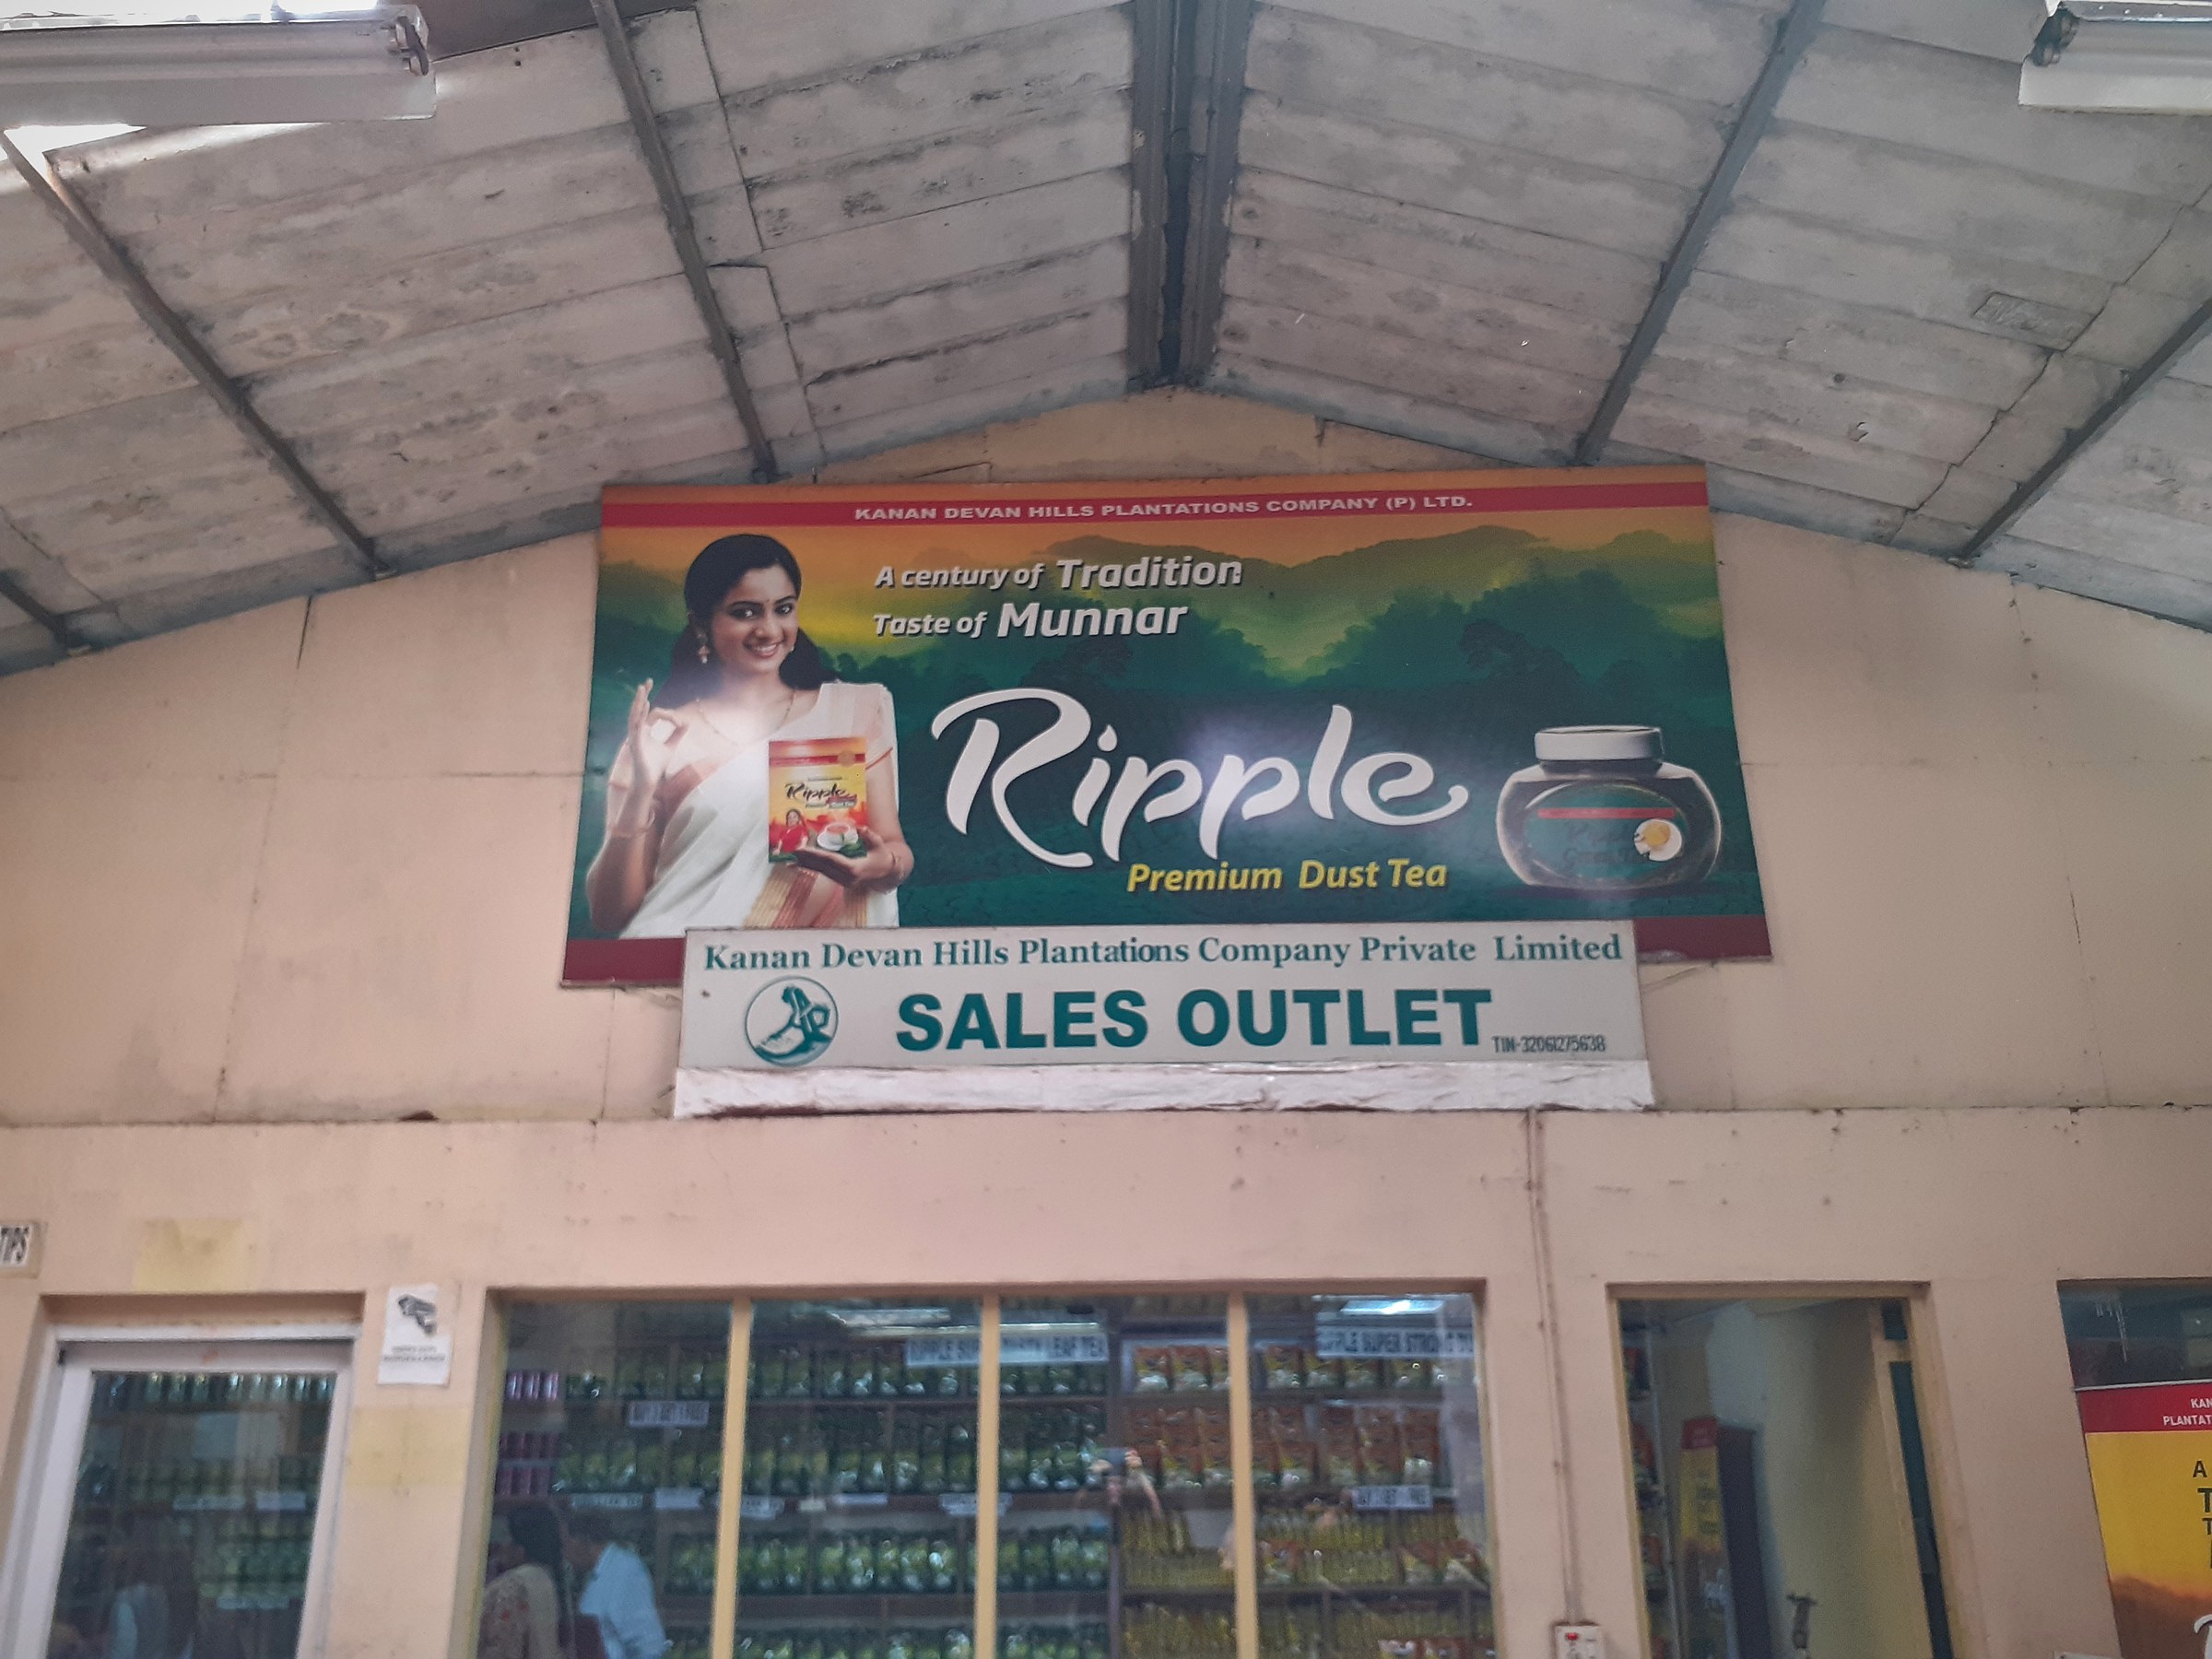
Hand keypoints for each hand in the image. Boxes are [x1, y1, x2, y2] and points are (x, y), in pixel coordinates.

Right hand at [606, 681, 678, 833]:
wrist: (650, 780)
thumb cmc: (656, 765)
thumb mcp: (671, 746)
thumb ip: (677, 734)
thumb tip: (687, 723)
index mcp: (645, 730)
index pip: (654, 714)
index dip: (669, 715)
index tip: (680, 722)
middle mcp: (638, 731)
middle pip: (639, 709)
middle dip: (643, 695)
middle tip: (647, 682)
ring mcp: (634, 736)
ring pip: (635, 715)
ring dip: (638, 702)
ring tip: (642, 689)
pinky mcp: (635, 743)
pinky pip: (636, 726)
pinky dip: (640, 716)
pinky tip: (643, 706)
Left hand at [790, 826, 904, 888]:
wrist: (887, 874)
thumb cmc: (882, 857)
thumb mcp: (879, 845)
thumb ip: (869, 836)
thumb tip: (859, 828)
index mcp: (855, 869)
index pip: (832, 860)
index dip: (816, 855)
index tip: (803, 850)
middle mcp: (847, 878)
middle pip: (823, 867)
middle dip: (807, 859)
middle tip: (792, 852)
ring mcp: (843, 881)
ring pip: (821, 871)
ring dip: (806, 864)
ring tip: (792, 858)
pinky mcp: (840, 881)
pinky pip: (824, 873)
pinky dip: (812, 868)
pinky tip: (801, 864)